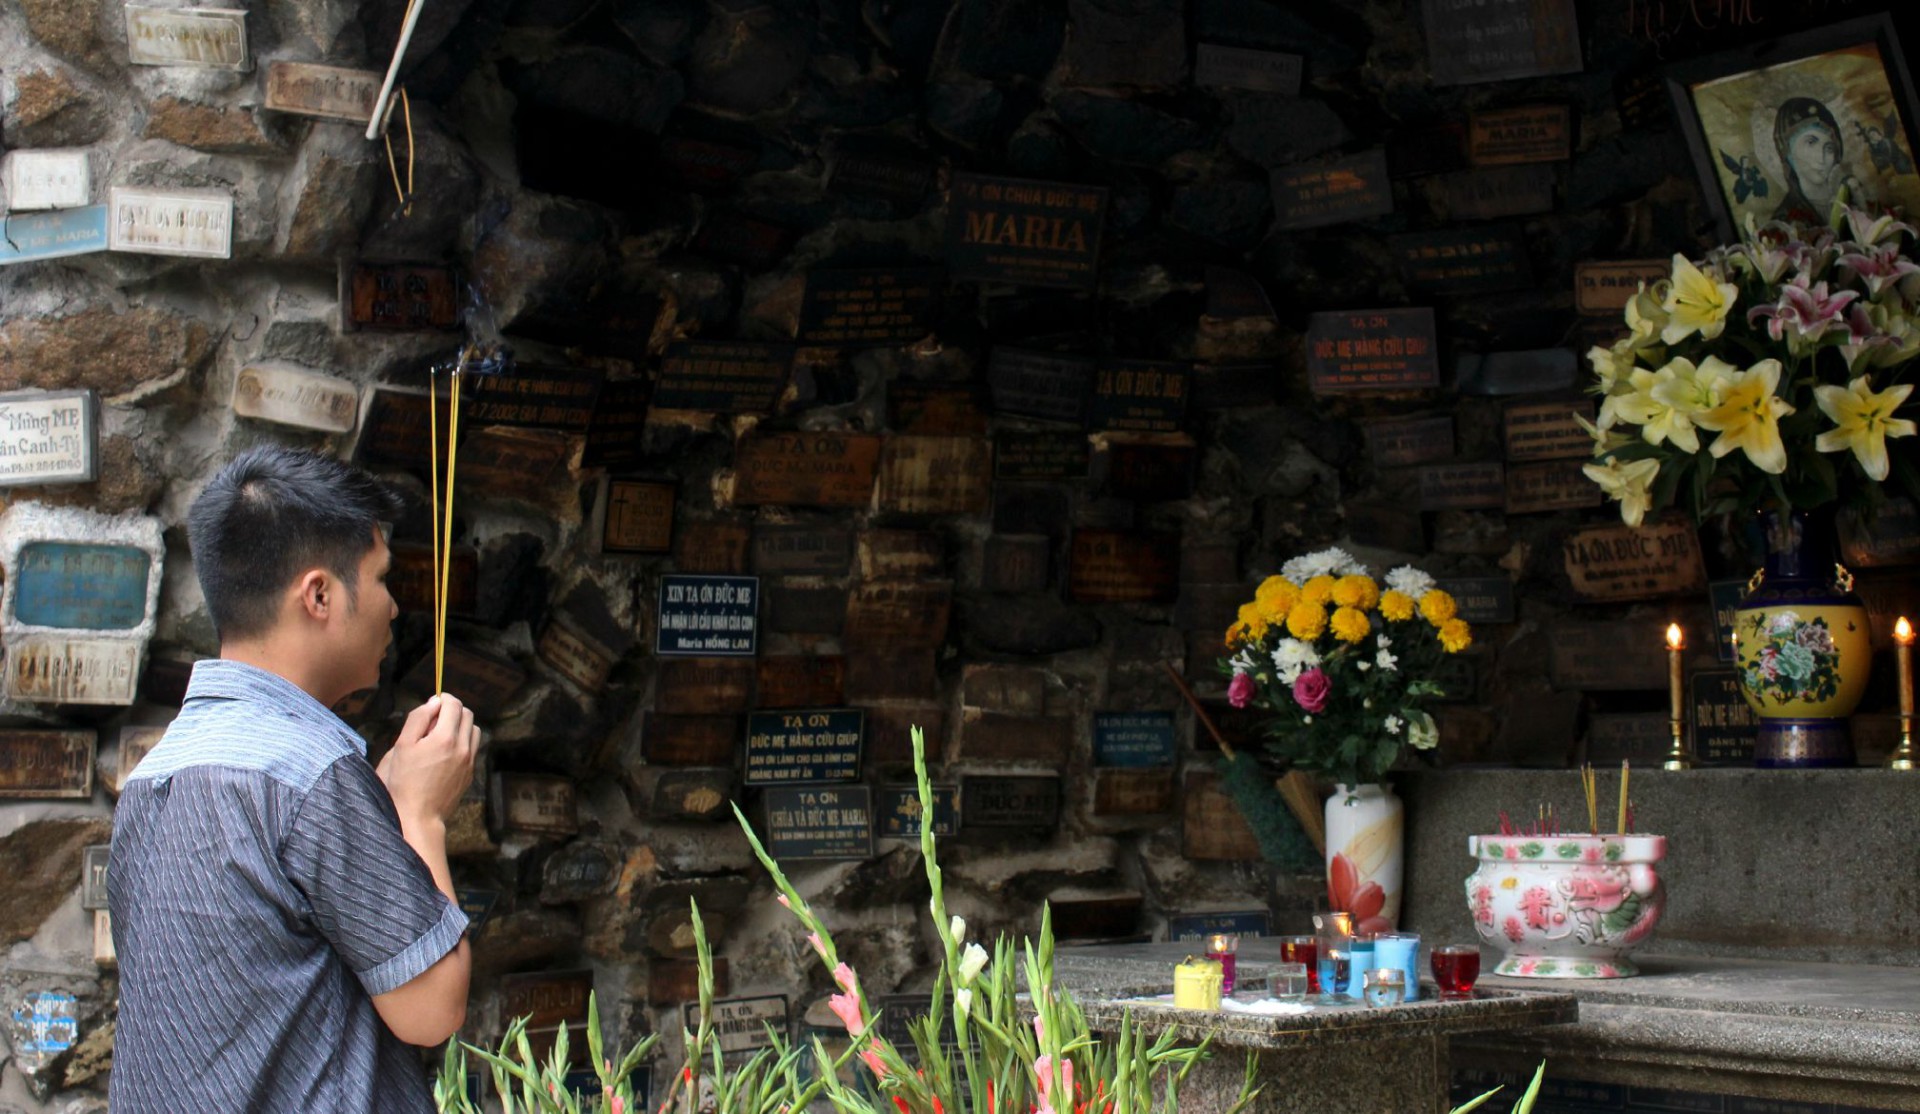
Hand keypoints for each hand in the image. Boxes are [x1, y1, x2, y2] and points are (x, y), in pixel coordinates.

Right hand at [379, 694, 477, 829]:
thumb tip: (434, 702)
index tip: (433, 703)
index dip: (443, 699)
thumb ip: (418, 719)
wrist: (418, 817)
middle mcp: (463, 748)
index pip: (454, 704)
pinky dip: (462, 742)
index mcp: (445, 738)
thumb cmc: (403, 782)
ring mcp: (469, 762)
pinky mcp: (470, 774)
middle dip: (452, 710)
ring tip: (438, 736)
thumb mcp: (402, 746)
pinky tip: (443, 753)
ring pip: (473, 730)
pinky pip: (472, 748)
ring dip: (459, 726)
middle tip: (432, 721)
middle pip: (467, 714)